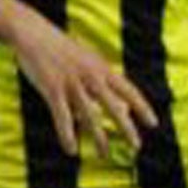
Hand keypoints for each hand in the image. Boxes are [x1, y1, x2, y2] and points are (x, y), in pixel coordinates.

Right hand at [9, 11, 156, 160]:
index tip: (153, 124)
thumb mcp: (87, 62)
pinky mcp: (52, 89)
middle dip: (126, 128)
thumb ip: (102, 82)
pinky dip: (67, 135)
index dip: (142, 108)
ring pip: (89, 116)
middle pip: (114, 106)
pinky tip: (71, 150)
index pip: (128, 90)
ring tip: (104, 154)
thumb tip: (119, 105)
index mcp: (101, 68)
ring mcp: (72, 83)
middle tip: (136, 147)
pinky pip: (62, 117)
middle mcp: (90, 76)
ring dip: (98, 138)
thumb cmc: (61, 49)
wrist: (33, 33)